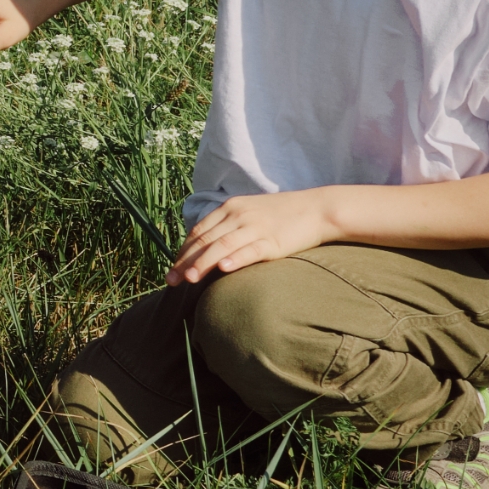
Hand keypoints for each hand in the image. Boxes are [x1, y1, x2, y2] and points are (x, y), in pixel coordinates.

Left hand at [170, 190, 336, 284]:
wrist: (318, 209)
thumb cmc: (282, 215)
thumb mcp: (249, 214)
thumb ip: (229, 227)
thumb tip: (208, 249)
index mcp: (230, 208)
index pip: (199, 232)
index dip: (183, 251)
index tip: (172, 269)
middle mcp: (238, 215)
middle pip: (205, 240)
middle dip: (185, 262)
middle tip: (170, 281)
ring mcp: (255, 227)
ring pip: (222, 246)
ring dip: (203, 263)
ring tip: (189, 279)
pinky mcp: (273, 240)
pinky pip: (250, 250)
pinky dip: (235, 259)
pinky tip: (223, 268)